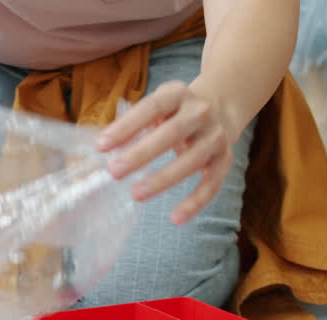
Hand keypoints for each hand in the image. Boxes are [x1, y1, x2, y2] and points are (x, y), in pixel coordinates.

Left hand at [95, 81, 237, 224]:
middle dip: (142, 153)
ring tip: (136, 194)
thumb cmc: (175, 112)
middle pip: (172, 132)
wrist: (222, 106)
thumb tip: (104, 149)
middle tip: (114, 171)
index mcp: (177, 94)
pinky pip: (212, 183)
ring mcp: (216, 135)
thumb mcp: (157, 107)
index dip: (126, 126)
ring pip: (193, 159)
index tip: (101, 146)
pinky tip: (175, 218)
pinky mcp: (225, 159)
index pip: (151, 108)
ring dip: (163, 178)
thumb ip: (134, 124)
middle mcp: (201, 112)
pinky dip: (195, 202)